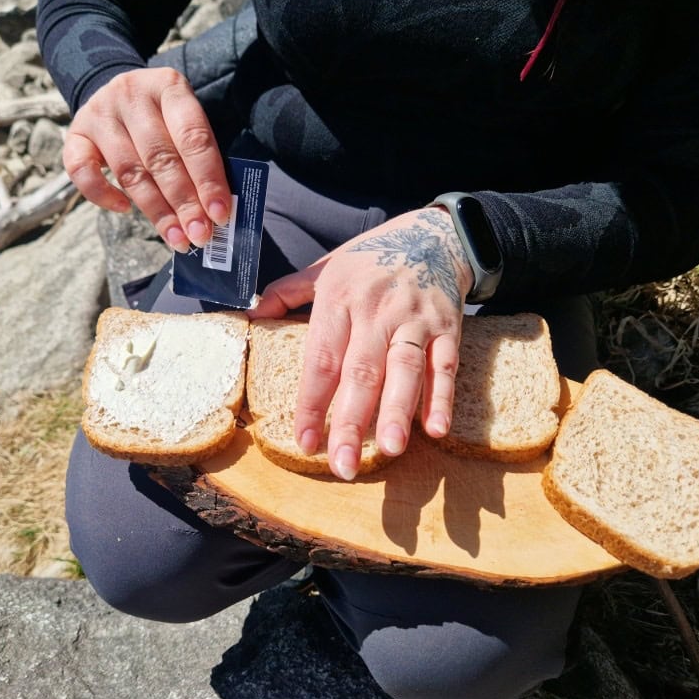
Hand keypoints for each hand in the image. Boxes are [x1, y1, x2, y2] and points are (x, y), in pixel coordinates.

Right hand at [63, 67, 231, 252]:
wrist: (119, 94)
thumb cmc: (164, 118)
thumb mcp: (185, 120)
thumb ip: (200, 156)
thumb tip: (216, 210)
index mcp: (169, 86)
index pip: (192, 138)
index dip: (208, 179)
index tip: (220, 214)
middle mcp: (131, 94)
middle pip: (161, 158)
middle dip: (185, 203)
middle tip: (200, 234)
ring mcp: (99, 112)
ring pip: (129, 171)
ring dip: (156, 210)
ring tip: (177, 238)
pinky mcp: (75, 132)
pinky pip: (82, 171)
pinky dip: (103, 195)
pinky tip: (125, 210)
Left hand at [247, 207, 474, 479]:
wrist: (433, 233)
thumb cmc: (371, 257)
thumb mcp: (326, 266)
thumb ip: (287, 292)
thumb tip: (250, 317)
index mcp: (339, 298)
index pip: (321, 359)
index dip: (312, 402)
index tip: (305, 441)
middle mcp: (376, 311)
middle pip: (361, 372)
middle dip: (352, 422)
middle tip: (343, 464)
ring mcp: (414, 319)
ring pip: (405, 369)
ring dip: (398, 410)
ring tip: (391, 449)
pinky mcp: (448, 326)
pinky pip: (445, 364)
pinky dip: (442, 397)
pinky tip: (436, 430)